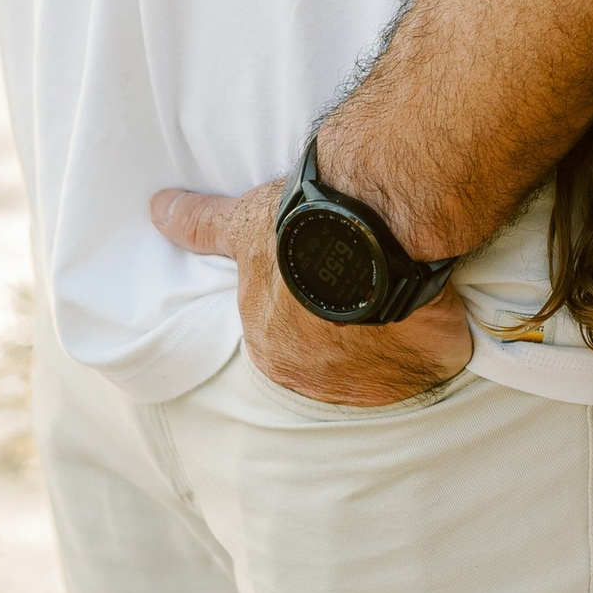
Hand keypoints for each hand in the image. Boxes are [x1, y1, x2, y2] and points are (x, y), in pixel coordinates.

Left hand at [149, 179, 475, 404]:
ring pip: (387, 361)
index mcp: (271, 353)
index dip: (310, 306)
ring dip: (396, 337)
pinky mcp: (423, 370)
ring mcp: (376, 383)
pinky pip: (433, 360)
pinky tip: (437, 304)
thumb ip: (200, 226)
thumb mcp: (241, 225)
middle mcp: (317, 381)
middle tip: (368, 279)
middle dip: (351, 329)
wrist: (370, 221)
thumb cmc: (298, 226)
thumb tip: (155, 209)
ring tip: (404, 287)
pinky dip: (437, 338)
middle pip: (338, 356)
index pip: (290, 338)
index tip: (329, 276)